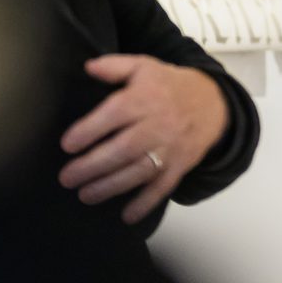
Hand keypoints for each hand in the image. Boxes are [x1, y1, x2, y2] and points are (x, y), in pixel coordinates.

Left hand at [60, 56, 229, 222]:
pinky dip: (146, 203)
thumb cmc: (169, 85)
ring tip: (85, 195)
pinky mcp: (180, 166)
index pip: (115, 114)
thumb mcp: (144, 66)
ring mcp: (171, 148)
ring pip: (139, 171)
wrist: (214, 103)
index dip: (90, 130)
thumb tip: (88, 67)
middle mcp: (158, 124)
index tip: (67, 145)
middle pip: (124, 148)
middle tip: (67, 178)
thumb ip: (115, 66)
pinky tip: (127, 216)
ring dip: (111, 186)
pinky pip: (163, 187)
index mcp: (145, 97)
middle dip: (93, 165)